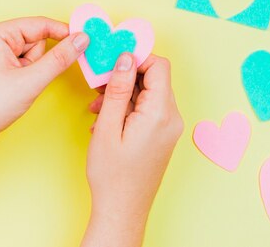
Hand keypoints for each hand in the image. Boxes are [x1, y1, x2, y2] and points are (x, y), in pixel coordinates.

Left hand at [0, 16, 88, 145]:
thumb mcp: (31, 81)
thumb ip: (60, 58)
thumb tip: (82, 40)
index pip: (39, 24)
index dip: (64, 33)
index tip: (85, 41)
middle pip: (36, 39)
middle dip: (40, 61)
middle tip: (29, 80)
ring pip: (31, 53)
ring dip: (33, 71)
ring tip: (17, 88)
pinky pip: (22, 63)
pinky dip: (26, 76)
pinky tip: (14, 90)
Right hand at [82, 53, 182, 246]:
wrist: (122, 210)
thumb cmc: (113, 175)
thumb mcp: (108, 126)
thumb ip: (117, 89)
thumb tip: (125, 58)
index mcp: (161, 113)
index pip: (159, 66)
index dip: (136, 58)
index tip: (112, 61)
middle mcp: (172, 118)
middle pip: (154, 79)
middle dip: (125, 77)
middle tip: (98, 85)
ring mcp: (169, 128)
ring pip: (149, 94)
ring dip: (123, 94)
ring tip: (97, 107)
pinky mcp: (163, 135)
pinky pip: (148, 110)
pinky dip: (128, 108)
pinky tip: (106, 120)